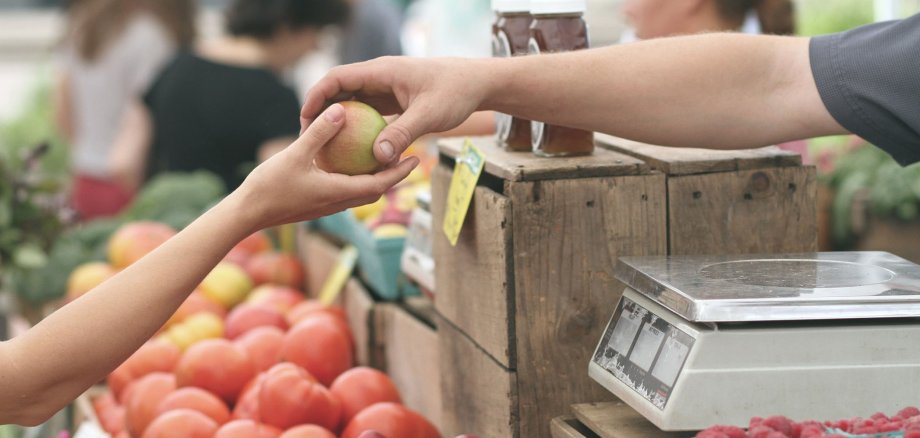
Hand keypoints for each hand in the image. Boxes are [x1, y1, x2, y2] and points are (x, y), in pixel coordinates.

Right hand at [232, 103, 418, 231]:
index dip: (399, 172)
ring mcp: (326, 205)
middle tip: (408, 156)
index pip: (379, 185)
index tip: (415, 159)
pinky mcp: (316, 204)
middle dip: (393, 175)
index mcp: (338, 193)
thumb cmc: (269, 186)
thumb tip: (341, 110)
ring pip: (359, 192)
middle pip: (374, 190)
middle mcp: (337, 203)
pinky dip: (354, 178)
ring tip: (384, 157)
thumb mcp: (295, 154)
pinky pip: (343, 190)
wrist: (246, 214)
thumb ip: (319, 133)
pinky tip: (348, 162)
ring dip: (375, 178)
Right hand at [301, 57, 493, 164]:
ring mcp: (386, 89)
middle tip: (308, 138)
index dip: (317, 96)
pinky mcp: (394, 101)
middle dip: (321, 112)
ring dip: (339, 122)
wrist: (478, 84)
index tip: (305, 119)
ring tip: (325, 147)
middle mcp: (379, 77)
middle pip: (339, 90)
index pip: (338, 78)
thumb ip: (403, 134)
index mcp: (382, 71)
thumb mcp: (429, 115)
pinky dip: (358, 129)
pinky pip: (368, 114)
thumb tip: (377, 157)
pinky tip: (353, 152)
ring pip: (353, 103)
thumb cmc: (456, 93)